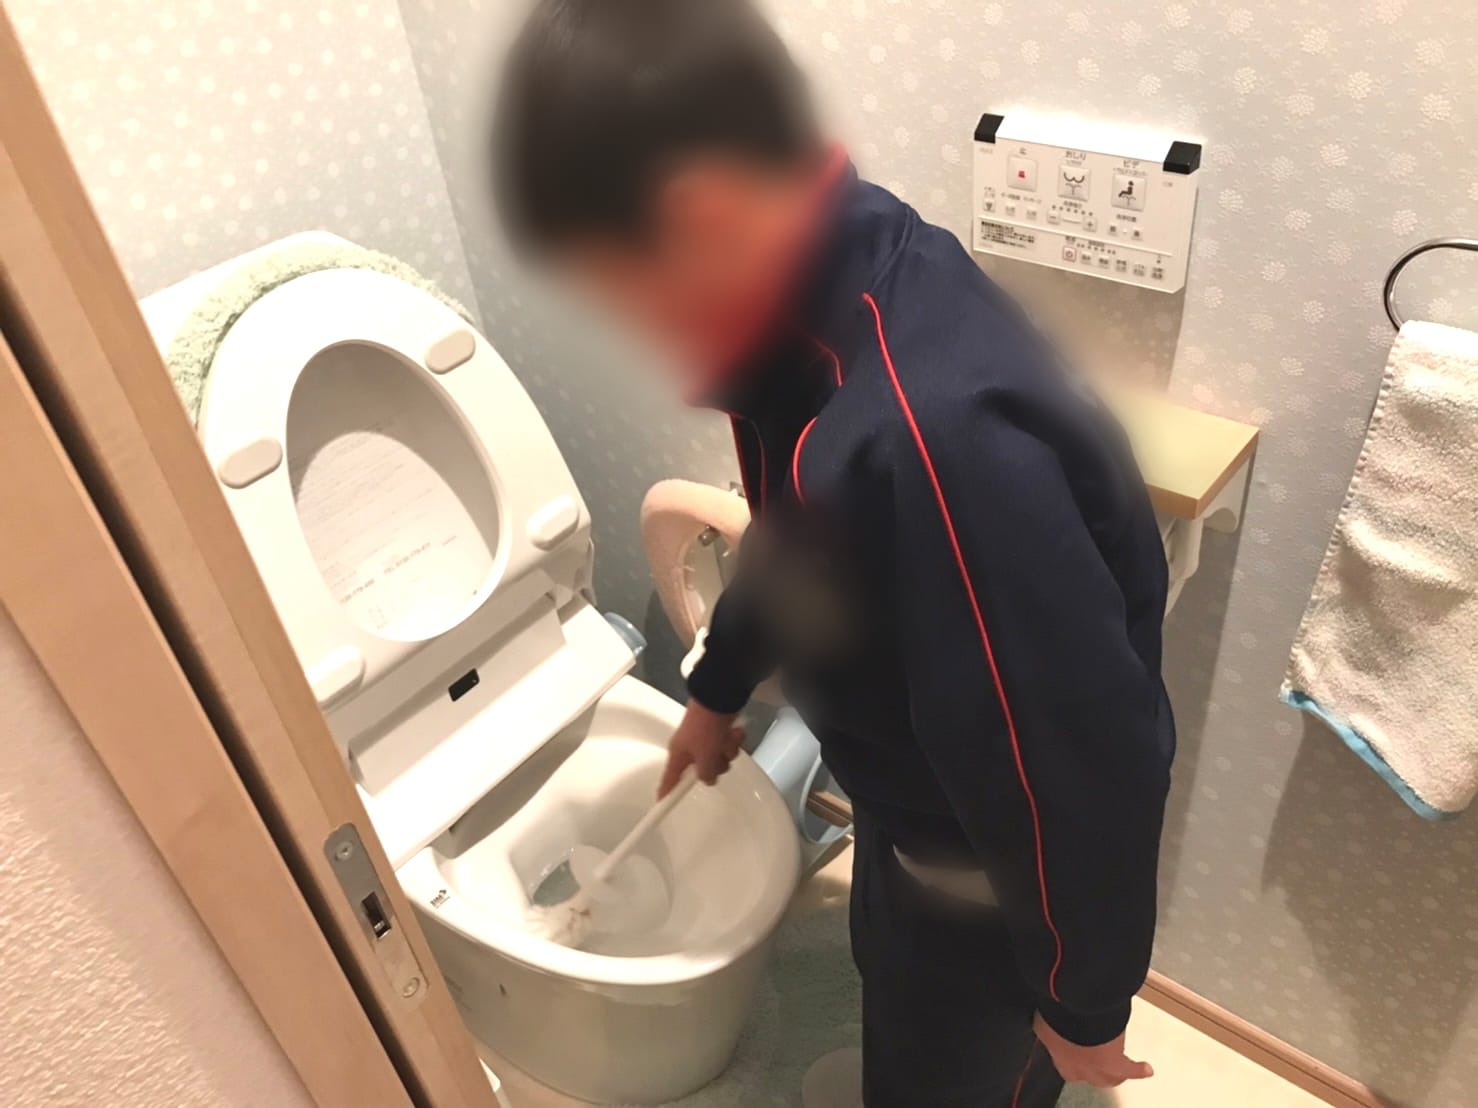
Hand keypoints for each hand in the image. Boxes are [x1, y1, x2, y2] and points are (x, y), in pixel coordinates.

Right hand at [658, 701, 745, 796]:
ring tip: (729, 738)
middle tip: (720, 757)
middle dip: (717, 765)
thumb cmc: (706, 728)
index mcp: (678, 754)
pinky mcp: (717, 730)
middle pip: (702, 771)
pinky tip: (735, 731)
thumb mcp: (705, 757)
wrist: (719, 696)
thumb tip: (709, 779)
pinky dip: (733, 739)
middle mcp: (689, 749)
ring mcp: (704, 740)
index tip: (661, 806)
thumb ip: (706, 774)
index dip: (666, 794)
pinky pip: (727, 745)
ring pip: (720, 758)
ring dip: (728, 750)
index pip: (668, 780)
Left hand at [1033, 1013, 1153, 1087]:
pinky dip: (1139, 1069)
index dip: (1074, 1064)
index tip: (1076, 1054)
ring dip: (1113, 1071)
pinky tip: (1146, 1069)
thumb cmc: (1057, 1017)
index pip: (1069, 1071)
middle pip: (1093, 1077)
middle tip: (1097, 1059)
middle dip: (1094, 1069)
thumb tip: (1046, 1026)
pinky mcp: (1117, 1062)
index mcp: (1062, 1061)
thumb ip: (1046, 1029)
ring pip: (1110, 1077)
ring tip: (1119, 1067)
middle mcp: (1081, 1070)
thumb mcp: (1042, 1023)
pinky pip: (1130, 1068)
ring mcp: (1100, 1068)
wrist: (1077, 1013)